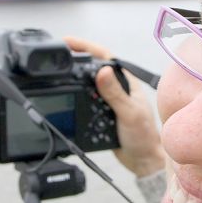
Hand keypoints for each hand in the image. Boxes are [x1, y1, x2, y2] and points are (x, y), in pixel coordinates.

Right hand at [64, 36, 165, 177]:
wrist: (143, 161)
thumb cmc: (144, 137)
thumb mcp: (128, 112)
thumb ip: (115, 93)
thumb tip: (102, 71)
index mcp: (126, 82)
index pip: (104, 56)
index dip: (86, 46)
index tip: (67, 41)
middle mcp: (118, 88)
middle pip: (93, 67)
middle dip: (76, 58)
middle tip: (58, 54)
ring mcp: (109, 100)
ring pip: (87, 83)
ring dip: (74, 76)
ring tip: (57, 71)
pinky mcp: (102, 113)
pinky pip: (85, 99)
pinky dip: (75, 95)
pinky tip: (66, 94)